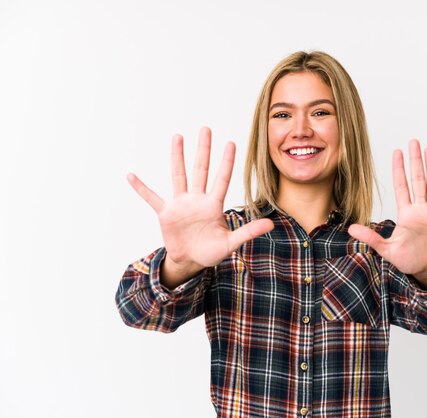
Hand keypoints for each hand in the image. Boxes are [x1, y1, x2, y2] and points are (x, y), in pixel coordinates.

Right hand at [127, 127, 273, 287]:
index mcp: (213, 205)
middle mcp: (197, 199)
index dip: (226, 162)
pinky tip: (131, 176)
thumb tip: (271, 224)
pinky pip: (152, 198)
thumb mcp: (230, 243)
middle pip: (201, 170)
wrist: (190, 261)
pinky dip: (141, 188)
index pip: (222, 179)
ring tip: (177, 137)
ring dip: (177, 157)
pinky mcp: (166, 213)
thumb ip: (248, 232)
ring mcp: (180, 204)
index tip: (231, 143)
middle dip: (203, 150)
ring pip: (179, 176)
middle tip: (206, 128)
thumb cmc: (211, 251)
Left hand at [348, 140, 426, 288]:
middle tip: (413, 142)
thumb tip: (350, 229)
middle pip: (418, 180)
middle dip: (415, 161)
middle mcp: (421, 209)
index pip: (401, 186)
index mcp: (406, 213)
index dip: (399, 169)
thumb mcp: (387, 249)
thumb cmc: (408, 261)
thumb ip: (371, 238)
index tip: (397, 152)